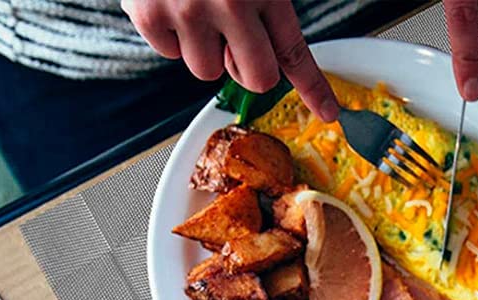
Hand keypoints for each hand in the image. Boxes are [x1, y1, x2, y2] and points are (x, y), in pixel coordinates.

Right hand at [123, 0, 338, 120]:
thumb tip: (271, 36)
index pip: (294, 51)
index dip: (313, 87)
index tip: (327, 110)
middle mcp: (229, 2)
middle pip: (255, 79)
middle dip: (246, 67)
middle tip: (232, 39)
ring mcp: (188, 12)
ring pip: (207, 71)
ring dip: (203, 48)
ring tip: (194, 5)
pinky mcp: (150, 15)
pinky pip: (169, 54)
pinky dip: (169, 32)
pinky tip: (169, 0)